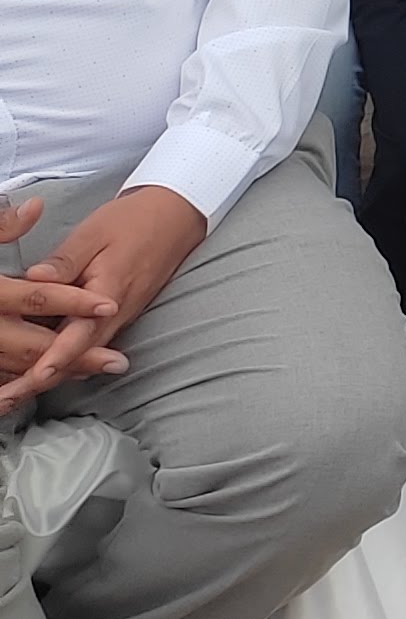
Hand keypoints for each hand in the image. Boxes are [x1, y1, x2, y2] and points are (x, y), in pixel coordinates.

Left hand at [3, 188, 205, 408]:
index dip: (56, 357)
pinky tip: (41, 372)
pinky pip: (88, 347)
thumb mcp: (95, 233)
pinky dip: (64, 363)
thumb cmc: (134, 221)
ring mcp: (117, 318)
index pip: (80, 334)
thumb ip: (65, 261)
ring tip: (15, 394)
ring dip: (49, 377)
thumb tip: (33, 278)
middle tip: (6, 401)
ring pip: (81, 357)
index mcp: (108, 292)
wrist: (177, 217)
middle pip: (76, 358)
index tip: (33, 376)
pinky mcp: (115, 317)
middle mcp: (115, 314)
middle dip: (40, 382)